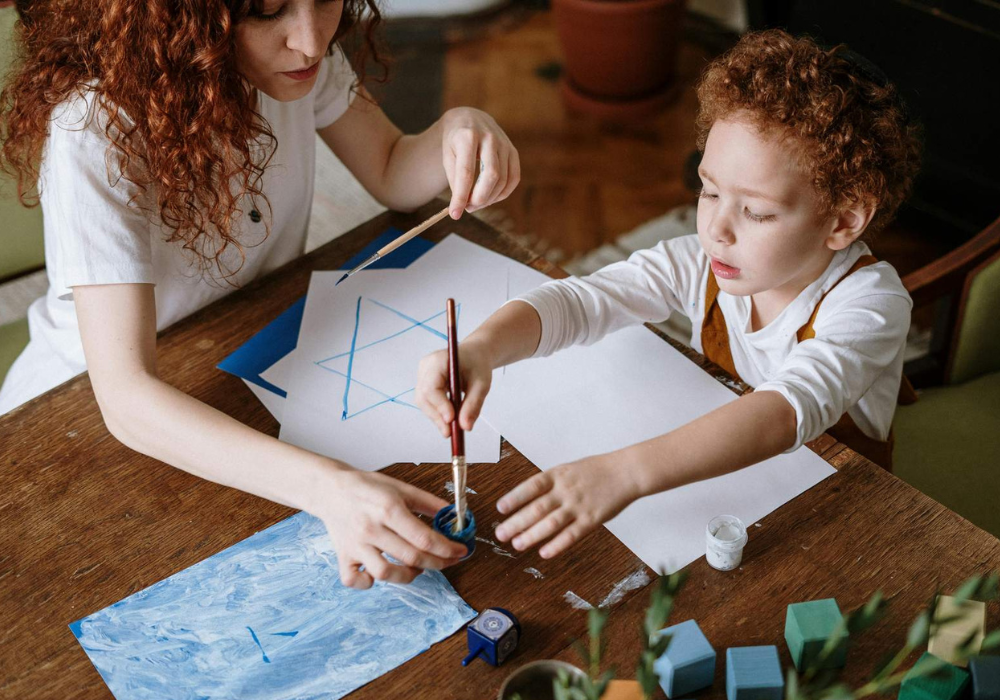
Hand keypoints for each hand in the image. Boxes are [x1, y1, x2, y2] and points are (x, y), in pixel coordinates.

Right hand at [316, 467, 467, 588]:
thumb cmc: (367, 488)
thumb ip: (428, 503)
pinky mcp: (343, 555)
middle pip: (411, 557)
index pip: (424, 538)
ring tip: (417, 568)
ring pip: (385, 573)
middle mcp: (371, 528)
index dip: (447, 548)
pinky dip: (368, 583)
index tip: (460, 551)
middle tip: (448, 561)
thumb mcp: (400, 487)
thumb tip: (454, 516)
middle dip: (437, 563)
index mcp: (388, 508)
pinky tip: (379, 574)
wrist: (331, 489)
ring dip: (408, 576)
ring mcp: (355, 545)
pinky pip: (354, 580)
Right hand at [415, 341, 493, 436]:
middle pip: (423, 396)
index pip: (431, 387)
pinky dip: (437, 413)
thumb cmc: (478, 365)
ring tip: (451, 430)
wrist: (474, 355)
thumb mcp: (481, 384)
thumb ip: (473, 405)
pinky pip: (427, 402)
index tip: (451, 420)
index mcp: (439, 360)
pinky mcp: (424, 383)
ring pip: (423, 402)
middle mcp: (426, 367)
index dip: (439, 405)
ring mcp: (422, 375)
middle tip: (450, 433)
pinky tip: (448, 421)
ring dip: (436, 418)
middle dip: (437, 416)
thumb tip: (465, 427)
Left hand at [440, 107, 519, 218]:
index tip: (454, 214)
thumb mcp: (448, 156)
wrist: (469, 119)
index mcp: (467, 136)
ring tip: (475, 203)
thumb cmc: (455, 141)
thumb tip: (462, 206)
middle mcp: (489, 137)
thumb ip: (455, 180)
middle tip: (468, 208)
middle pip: (491, 176)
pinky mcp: (513, 151)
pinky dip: (503, 193)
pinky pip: (514, 178)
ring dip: (489, 198)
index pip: (466, 172)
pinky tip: (491, 197)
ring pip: (503, 180)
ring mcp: (504, 143)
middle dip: (479, 198)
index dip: (461, 196)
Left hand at [494, 454, 641, 558]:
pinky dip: (557, 544)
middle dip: (516, 522)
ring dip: (532, 535)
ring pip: (551, 523)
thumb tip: (526, 499)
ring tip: (517, 544)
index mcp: (558, 475)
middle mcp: (566, 490)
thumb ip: (550, 483)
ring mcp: (578, 505)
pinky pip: (572, 534)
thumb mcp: (569, 469)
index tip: (500, 508)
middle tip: (500, 533)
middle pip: (537, 508)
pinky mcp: (592, 520)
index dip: (515, 497)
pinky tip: (544, 552)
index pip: (531, 486)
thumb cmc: (596, 470)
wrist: (626, 472)